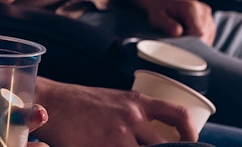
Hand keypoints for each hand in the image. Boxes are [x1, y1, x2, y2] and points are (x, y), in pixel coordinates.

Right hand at [34, 78, 199, 145]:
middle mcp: (132, 118)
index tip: (191, 144)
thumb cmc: (80, 103)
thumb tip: (153, 137)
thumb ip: (135, 115)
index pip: (178, 114)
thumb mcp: (114, 100)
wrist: (50, 103)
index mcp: (137, 103)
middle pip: (167, 146)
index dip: (191, 134)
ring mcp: (118, 136)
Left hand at [146, 0, 215, 44]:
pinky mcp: (210, 24)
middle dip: (193, 46)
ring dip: (196, 44)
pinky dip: (198, 42)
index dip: (191, 45)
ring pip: (208, 39)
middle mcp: (204, 11)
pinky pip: (208, 38)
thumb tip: (178, 33)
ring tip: (181, 40)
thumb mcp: (158, 17)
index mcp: (192, 8)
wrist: (164, 3)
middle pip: (205, 36)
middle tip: (178, 48)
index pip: (199, 33)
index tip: (180, 50)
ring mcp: (209, 18)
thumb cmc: (159, 10)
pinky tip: (186, 38)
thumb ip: (168, 24)